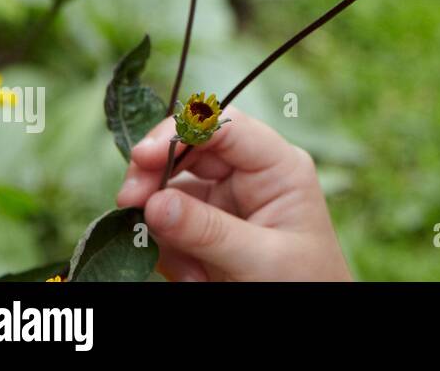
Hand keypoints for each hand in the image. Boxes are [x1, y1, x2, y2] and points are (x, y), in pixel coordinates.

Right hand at [115, 105, 352, 280]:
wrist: (311, 315)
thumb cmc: (304, 283)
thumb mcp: (260, 259)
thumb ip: (207, 231)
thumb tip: (153, 202)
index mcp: (278, 166)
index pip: (227, 125)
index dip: (181, 130)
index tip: (140, 157)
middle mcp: (251, 174)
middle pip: (189, 149)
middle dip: (156, 176)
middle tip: (129, 204)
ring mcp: (227, 200)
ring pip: (171, 189)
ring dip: (164, 228)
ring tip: (189, 272)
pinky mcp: (208, 227)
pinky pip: (169, 224)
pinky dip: (168, 252)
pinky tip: (194, 279)